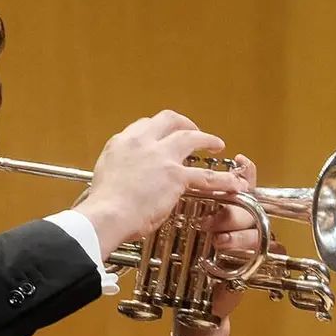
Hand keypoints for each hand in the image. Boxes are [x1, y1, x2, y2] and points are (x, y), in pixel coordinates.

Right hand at [74, 110, 245, 258]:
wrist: (106, 215)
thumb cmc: (102, 204)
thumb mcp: (104, 175)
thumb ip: (119, 168)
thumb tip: (126, 176)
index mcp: (122, 143)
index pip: (144, 125)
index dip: (158, 130)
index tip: (163, 136)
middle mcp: (142, 143)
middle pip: (169, 120)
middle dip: (184, 123)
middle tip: (193, 131)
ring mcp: (160, 157)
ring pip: (191, 138)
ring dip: (207, 139)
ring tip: (216, 144)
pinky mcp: (175, 176)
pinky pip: (206, 176)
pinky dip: (223, 179)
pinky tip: (233, 183)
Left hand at [173, 154, 285, 335]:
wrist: (190, 298)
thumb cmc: (184, 258)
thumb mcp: (177, 226)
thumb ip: (180, 202)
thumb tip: (167, 176)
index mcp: (225, 208)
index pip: (240, 184)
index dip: (244, 172)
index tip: (238, 160)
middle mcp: (241, 222)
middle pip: (249, 204)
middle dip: (231, 208)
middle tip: (211, 217)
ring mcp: (249, 242)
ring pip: (255, 226)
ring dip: (235, 231)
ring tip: (217, 239)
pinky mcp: (254, 262)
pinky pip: (260, 250)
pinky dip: (241, 248)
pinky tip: (223, 251)